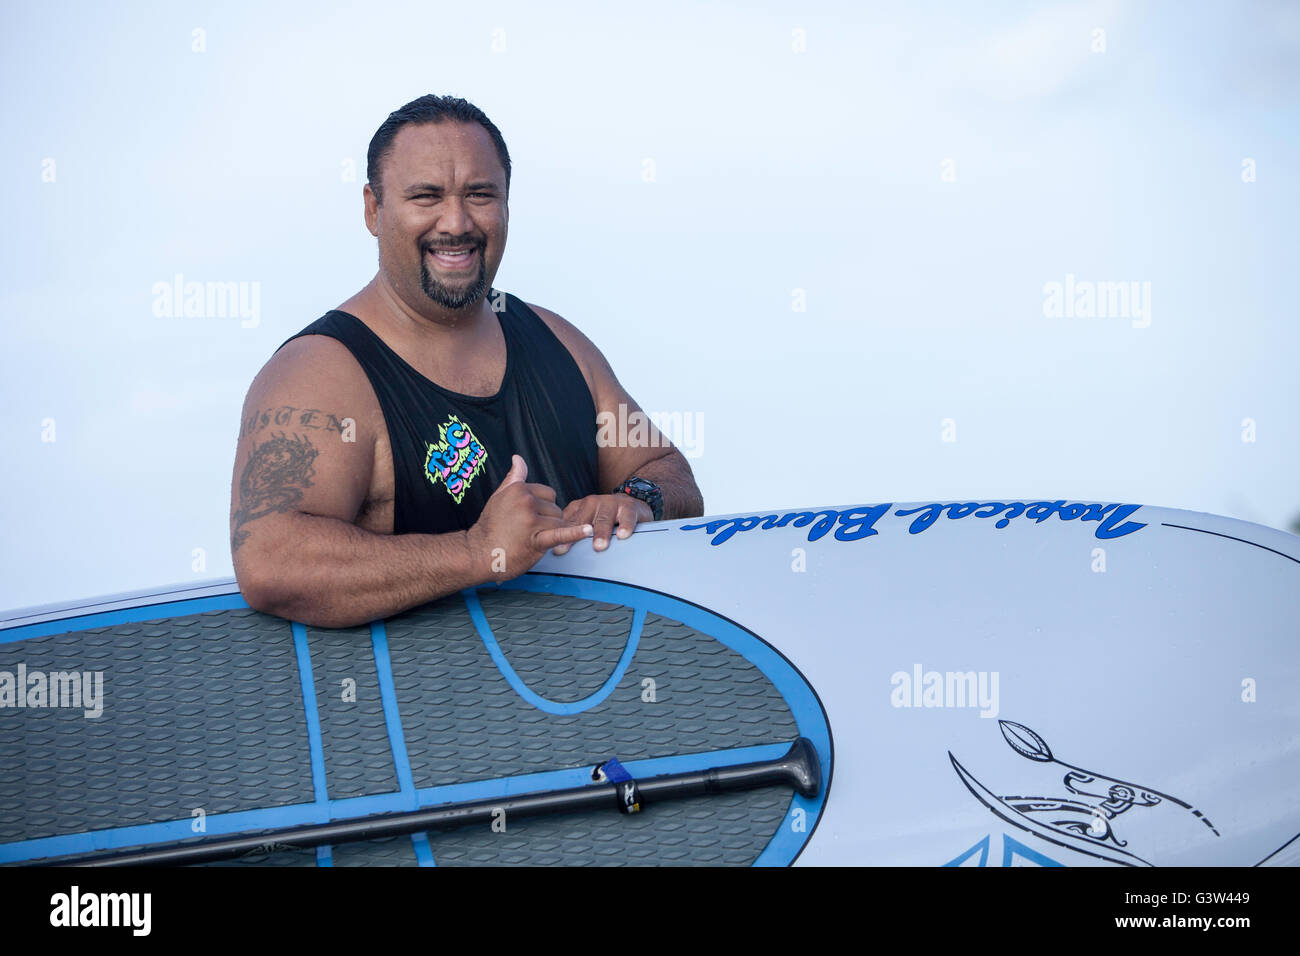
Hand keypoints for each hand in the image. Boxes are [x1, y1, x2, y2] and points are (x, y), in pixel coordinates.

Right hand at [466, 455, 592, 577]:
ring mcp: (531, 520)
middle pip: (555, 508)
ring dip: (551, 532)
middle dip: (548, 520)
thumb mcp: (499, 496)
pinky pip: (560, 534)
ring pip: (559, 522)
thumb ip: (513, 477)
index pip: (548, 493)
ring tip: (531, 540)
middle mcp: (526, 501)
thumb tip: (518, 457)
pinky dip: (575, 533)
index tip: (528, 518)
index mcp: (519, 489)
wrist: (478, 554)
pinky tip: (588, 531)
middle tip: (527, 531)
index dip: (542, 507)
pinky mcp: (536, 539)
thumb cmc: (489, 526)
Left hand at [552, 493, 652, 554]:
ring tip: (599, 546)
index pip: (569, 523)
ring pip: (604, 518)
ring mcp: (611, 503)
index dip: (563, 536)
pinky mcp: (629, 506)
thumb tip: (555, 551)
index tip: (558, 551)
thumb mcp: (587, 522)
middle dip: (577, 535)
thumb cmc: (604, 517)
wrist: (631, 503)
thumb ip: (573, 532)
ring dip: (601, 532)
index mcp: (580, 508)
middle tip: (572, 548)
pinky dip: (625, 525)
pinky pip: (627, 516)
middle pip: (583, 520)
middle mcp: (593, 503)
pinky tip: (623, 535)